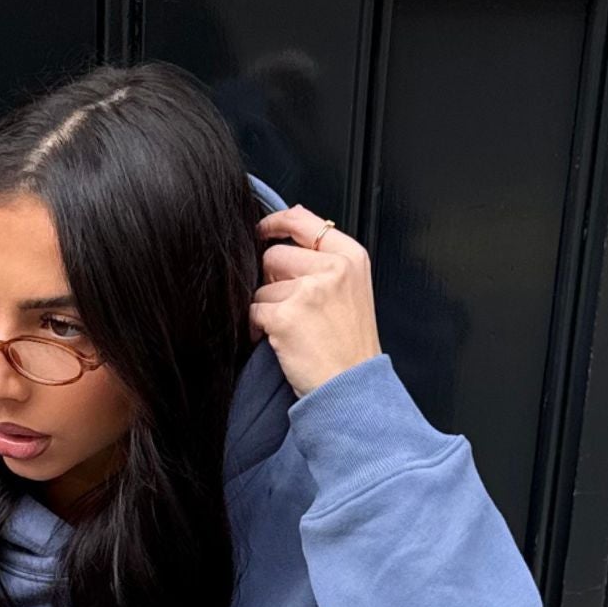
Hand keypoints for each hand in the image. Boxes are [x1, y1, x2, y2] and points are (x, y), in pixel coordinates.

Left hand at [251, 204, 383, 399]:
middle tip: (287, 306)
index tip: (261, 230)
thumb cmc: (350, 346)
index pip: (304, 221)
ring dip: (267, 309)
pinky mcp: (286, 316)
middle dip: (271, 280)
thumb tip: (293, 218)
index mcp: (350, 257)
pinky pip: (254, 311)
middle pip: (275, 255)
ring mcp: (309, 291)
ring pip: (262, 287)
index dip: (275, 223)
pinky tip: (276, 340)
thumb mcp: (353, 289)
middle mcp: (332, 269)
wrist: (353, 388)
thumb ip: (326, 257)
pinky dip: (257, 328)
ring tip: (291, 330)